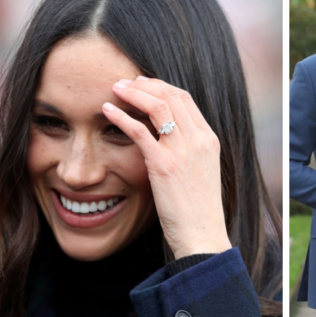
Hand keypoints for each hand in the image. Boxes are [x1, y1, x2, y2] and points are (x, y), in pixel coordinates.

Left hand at [103, 76, 231, 258]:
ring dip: (133, 92)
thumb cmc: (198, 210)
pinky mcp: (163, 165)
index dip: (162, 87)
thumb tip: (166, 141)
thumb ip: (189, 152)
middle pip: (172, 95)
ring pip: (157, 106)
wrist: (202, 235)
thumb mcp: (201, 173)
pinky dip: (120, 116)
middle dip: (146, 84)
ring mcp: (182, 151)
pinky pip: (139, 131)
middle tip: (125, 82)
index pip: (186, 99)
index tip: (144, 85)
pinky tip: (106, 110)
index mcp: (209, 140)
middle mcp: (198, 140)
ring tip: (115, 89)